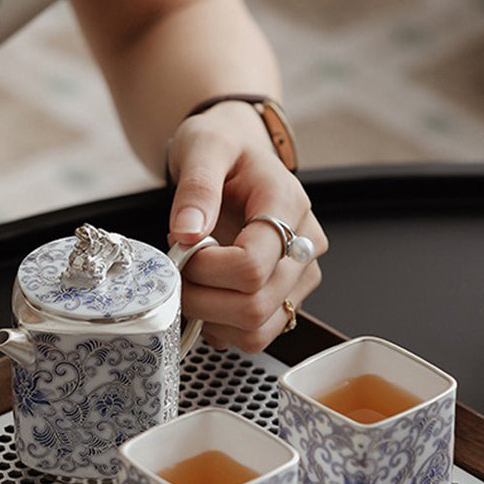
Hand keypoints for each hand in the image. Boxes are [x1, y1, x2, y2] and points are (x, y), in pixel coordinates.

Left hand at [166, 102, 326, 351]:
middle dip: (202, 299)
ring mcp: (299, 279)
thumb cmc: (223, 148)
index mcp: (288, 206)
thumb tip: (187, 231)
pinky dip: (221, 327)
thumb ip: (196, 187)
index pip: (252, 266)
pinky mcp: (286, 299)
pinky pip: (254, 336)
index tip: (182, 249)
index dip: (205, 270)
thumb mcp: (203, 147)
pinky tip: (207, 295)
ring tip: (193, 283)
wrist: (237, 154)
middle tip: (178, 271)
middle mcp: (305, 248)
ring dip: (211, 319)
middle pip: (254, 306)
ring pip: (256, 331)